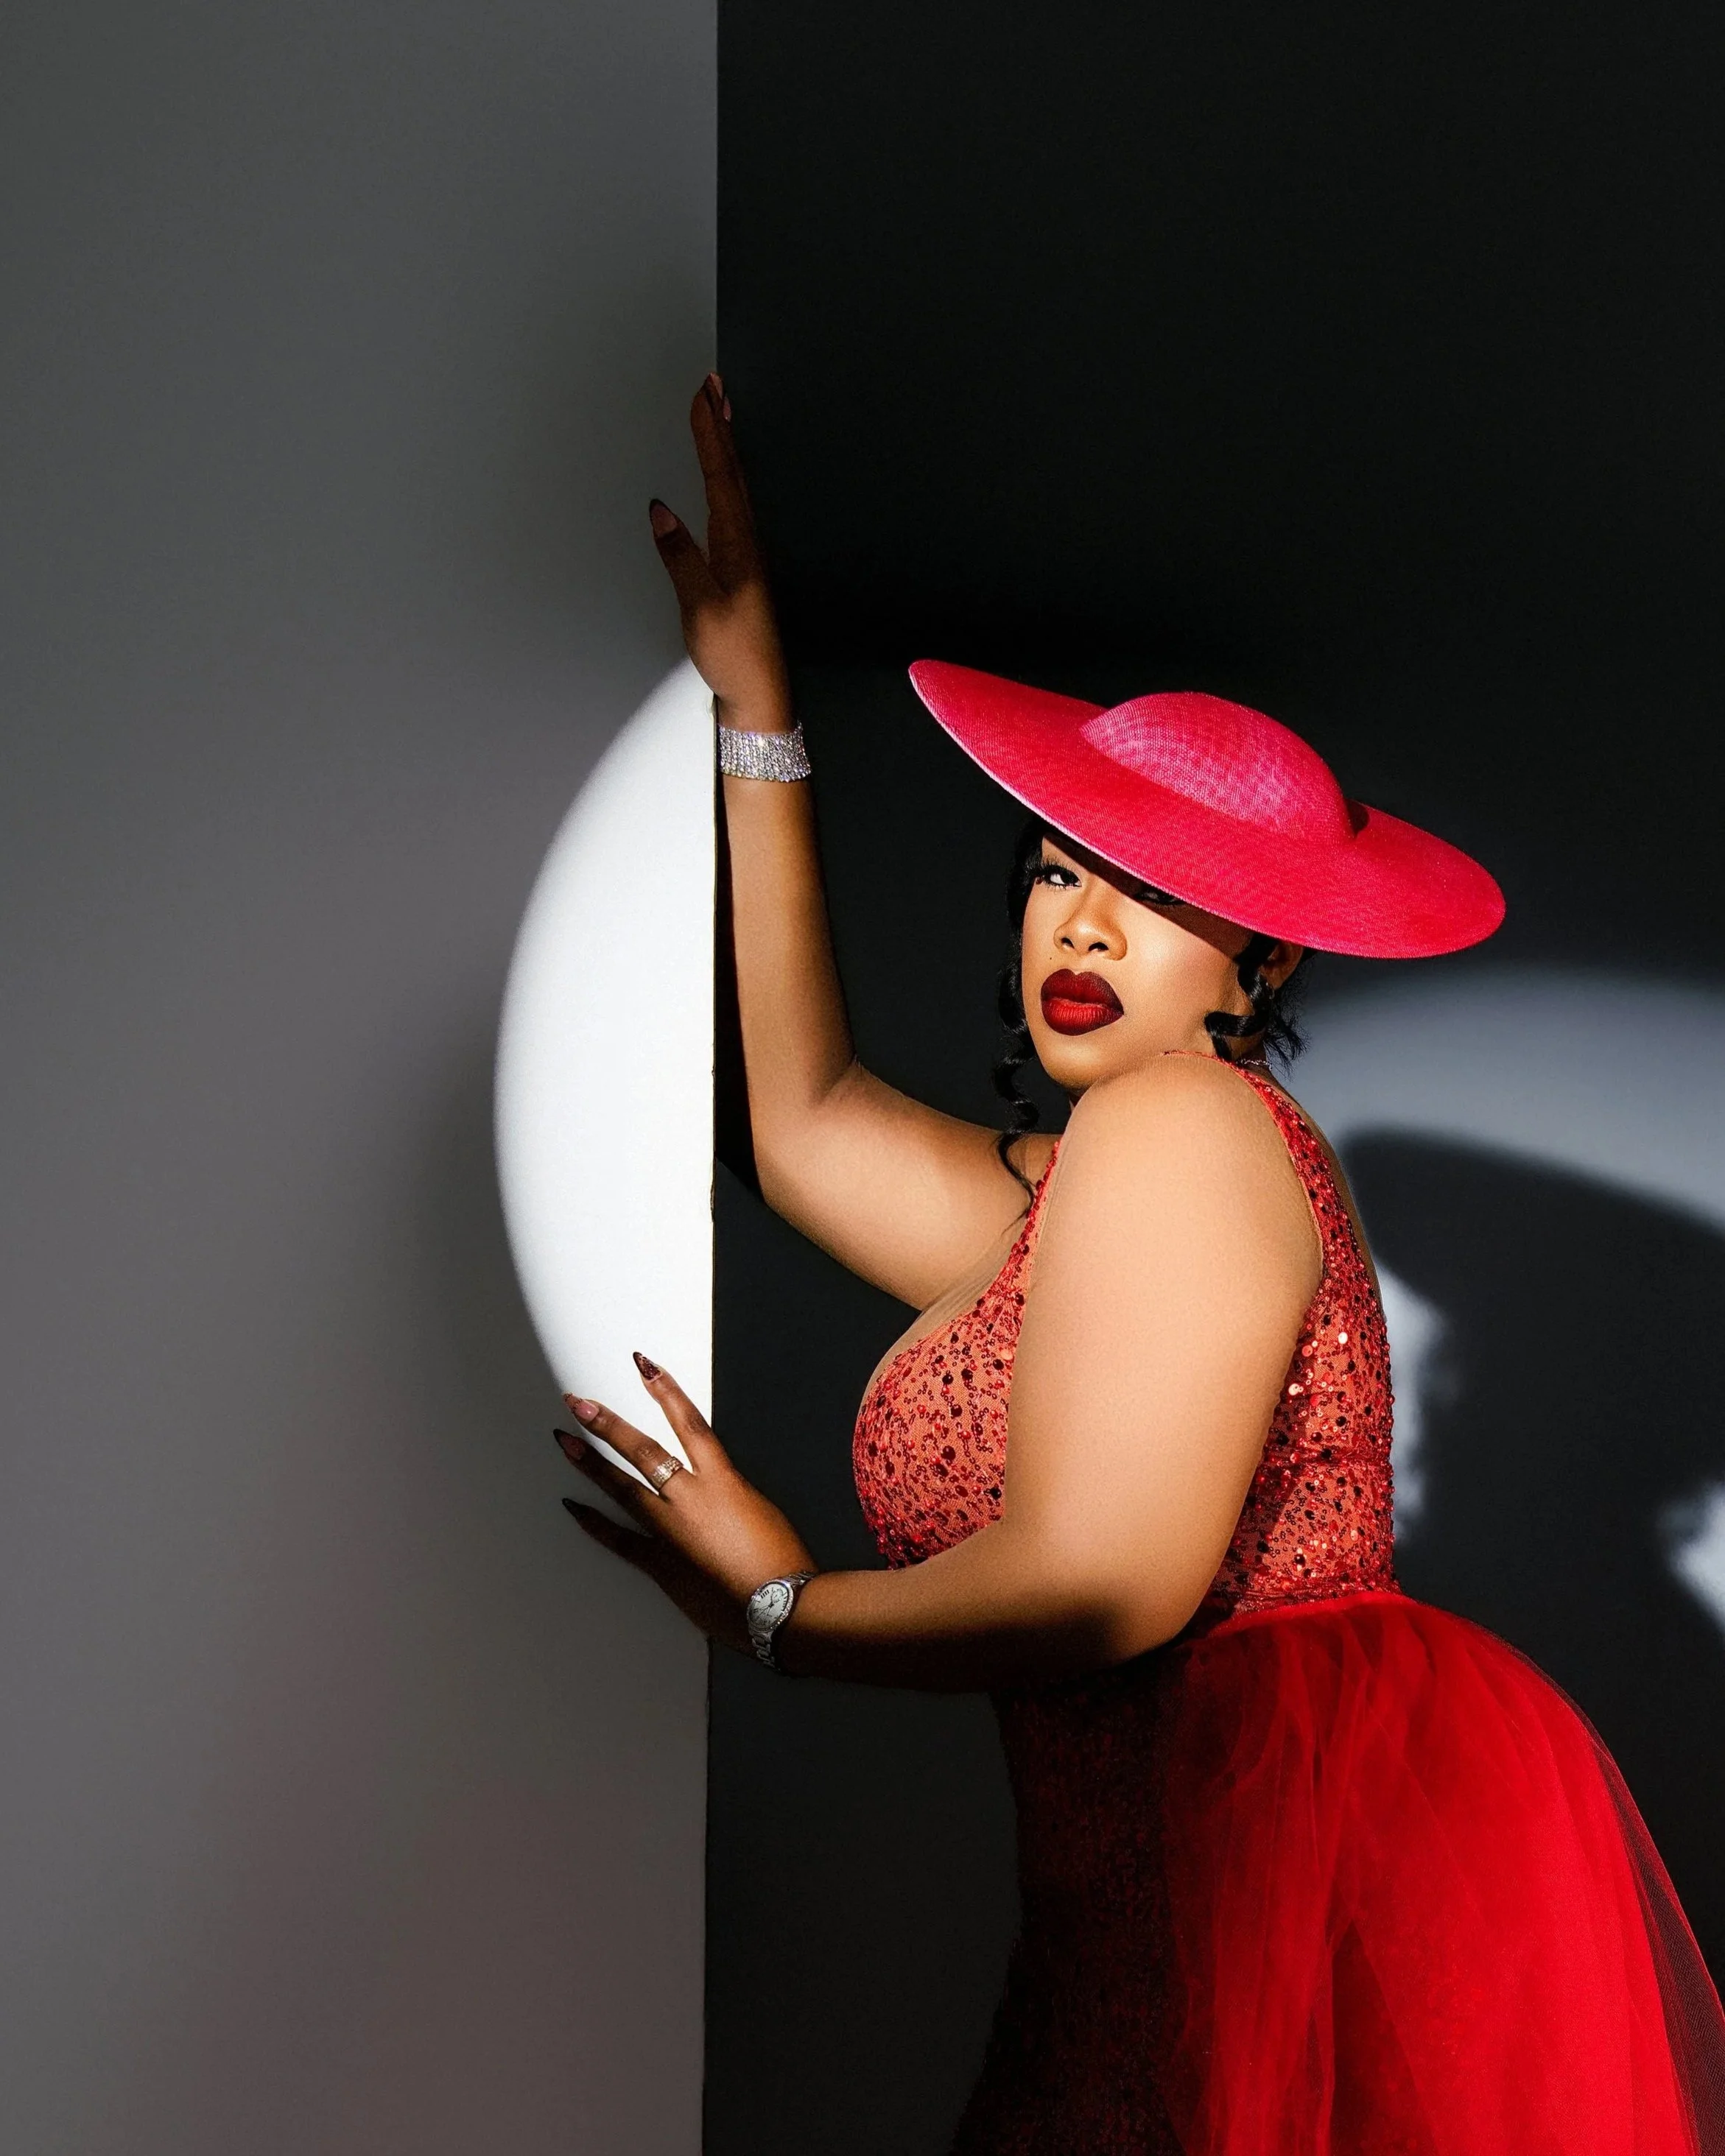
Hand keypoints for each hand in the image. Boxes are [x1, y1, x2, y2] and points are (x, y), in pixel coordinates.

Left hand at [555, 1354, 816, 1654]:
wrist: (782, 1609)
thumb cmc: (784, 1562)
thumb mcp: (762, 1510)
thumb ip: (731, 1495)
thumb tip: (714, 1493)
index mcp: (723, 1480)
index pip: (688, 1423)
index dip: (665, 1392)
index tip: (644, 1367)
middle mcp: (691, 1499)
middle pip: (642, 1450)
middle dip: (608, 1423)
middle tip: (578, 1403)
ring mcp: (671, 1531)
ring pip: (623, 1488)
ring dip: (591, 1463)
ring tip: (566, 1441)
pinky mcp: (661, 1564)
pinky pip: (619, 1539)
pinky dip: (593, 1523)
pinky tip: (573, 1507)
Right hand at [649, 373, 792, 729]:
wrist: (758, 692)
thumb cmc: (734, 655)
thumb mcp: (699, 607)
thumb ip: (679, 558)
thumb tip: (660, 514)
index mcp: (736, 545)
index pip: (720, 477)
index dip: (709, 434)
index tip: (701, 396)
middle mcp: (745, 543)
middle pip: (732, 471)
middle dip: (721, 425)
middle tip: (714, 385)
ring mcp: (746, 555)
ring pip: (735, 486)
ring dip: (726, 446)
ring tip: (720, 412)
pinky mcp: (741, 569)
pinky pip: (733, 509)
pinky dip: (726, 479)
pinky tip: (721, 476)